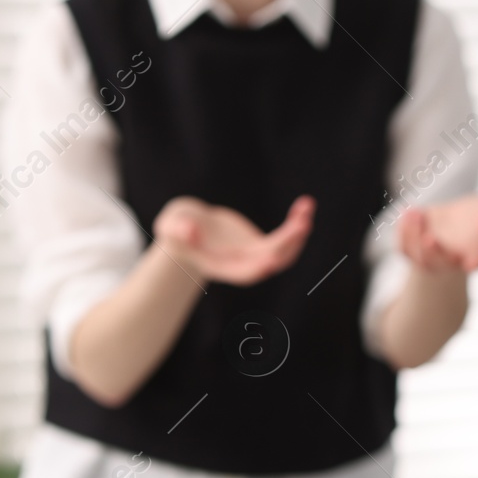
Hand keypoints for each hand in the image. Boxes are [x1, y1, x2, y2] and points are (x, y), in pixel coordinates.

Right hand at [152, 195, 314, 284]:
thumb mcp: (171, 225)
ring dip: (298, 232)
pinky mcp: (261, 244)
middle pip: (270, 261)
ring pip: (284, 251)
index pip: (243, 272)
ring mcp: (254, 256)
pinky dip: (296, 223)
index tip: (272, 258)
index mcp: (220, 265)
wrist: (188, 228)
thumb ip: (178, 229)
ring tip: (306, 206)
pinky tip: (305, 205)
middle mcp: (241, 265)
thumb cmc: (176, 227)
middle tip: (302, 224)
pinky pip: (286, 238)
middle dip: (288, 245)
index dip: (257, 267)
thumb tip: (191, 231)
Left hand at [397, 194, 477, 272]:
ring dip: (414, 237)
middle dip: (434, 253)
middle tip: (430, 239)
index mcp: (471, 258)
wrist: (452, 221)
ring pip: (418, 256)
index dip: (473, 262)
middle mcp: (448, 262)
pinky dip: (403, 232)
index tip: (472, 262)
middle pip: (439, 263)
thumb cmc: (477, 220)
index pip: (473, 263)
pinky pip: (403, 246)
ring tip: (416, 213)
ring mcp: (427, 258)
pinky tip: (408, 211)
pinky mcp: (410, 251)